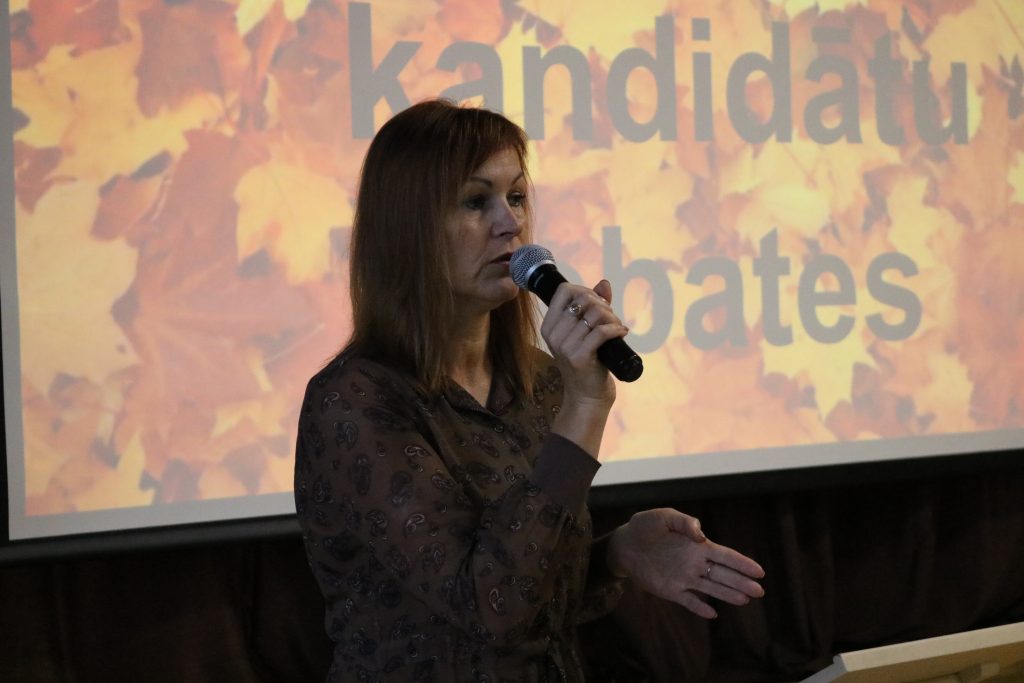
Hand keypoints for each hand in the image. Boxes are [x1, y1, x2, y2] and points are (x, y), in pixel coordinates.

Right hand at [541, 279, 626, 405]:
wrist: (587, 397)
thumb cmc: (588, 362)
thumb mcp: (585, 333)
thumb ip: (593, 307)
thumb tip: (604, 283)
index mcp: (549, 326)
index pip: (564, 290)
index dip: (584, 290)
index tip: (596, 303)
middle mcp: (553, 335)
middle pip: (582, 300)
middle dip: (602, 304)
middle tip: (611, 318)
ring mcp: (565, 347)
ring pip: (594, 315)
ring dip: (612, 317)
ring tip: (616, 326)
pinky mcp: (579, 357)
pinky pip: (602, 331)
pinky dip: (616, 329)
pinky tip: (622, 333)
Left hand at [606, 508, 764, 618]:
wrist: (624, 544)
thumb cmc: (645, 527)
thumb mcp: (664, 517)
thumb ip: (684, 522)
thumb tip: (701, 535)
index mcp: (697, 546)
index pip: (725, 556)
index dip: (742, 563)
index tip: (759, 571)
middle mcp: (694, 563)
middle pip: (723, 574)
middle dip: (741, 582)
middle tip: (760, 591)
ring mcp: (684, 578)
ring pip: (711, 588)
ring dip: (727, 594)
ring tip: (745, 600)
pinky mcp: (670, 590)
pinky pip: (688, 601)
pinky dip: (699, 608)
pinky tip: (712, 614)